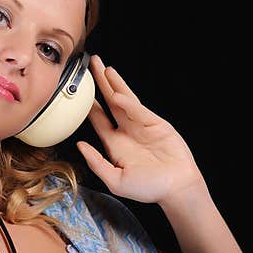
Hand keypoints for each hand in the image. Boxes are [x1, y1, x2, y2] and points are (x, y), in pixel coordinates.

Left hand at [76, 55, 206, 204]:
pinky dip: (127, 102)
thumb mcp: (115, 181)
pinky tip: (117, 94)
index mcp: (115, 144)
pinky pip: (138, 110)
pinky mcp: (155, 123)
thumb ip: (96, 163)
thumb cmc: (149, 188)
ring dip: (114, 83)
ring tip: (104, 68)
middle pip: (109, 102)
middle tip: (90, 65)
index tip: (76, 90)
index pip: (97, 119)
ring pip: (124, 99)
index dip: (86, 105)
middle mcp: (126, 131)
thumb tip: (80, 146)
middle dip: (100, 83)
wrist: (176, 187)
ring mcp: (141, 125)